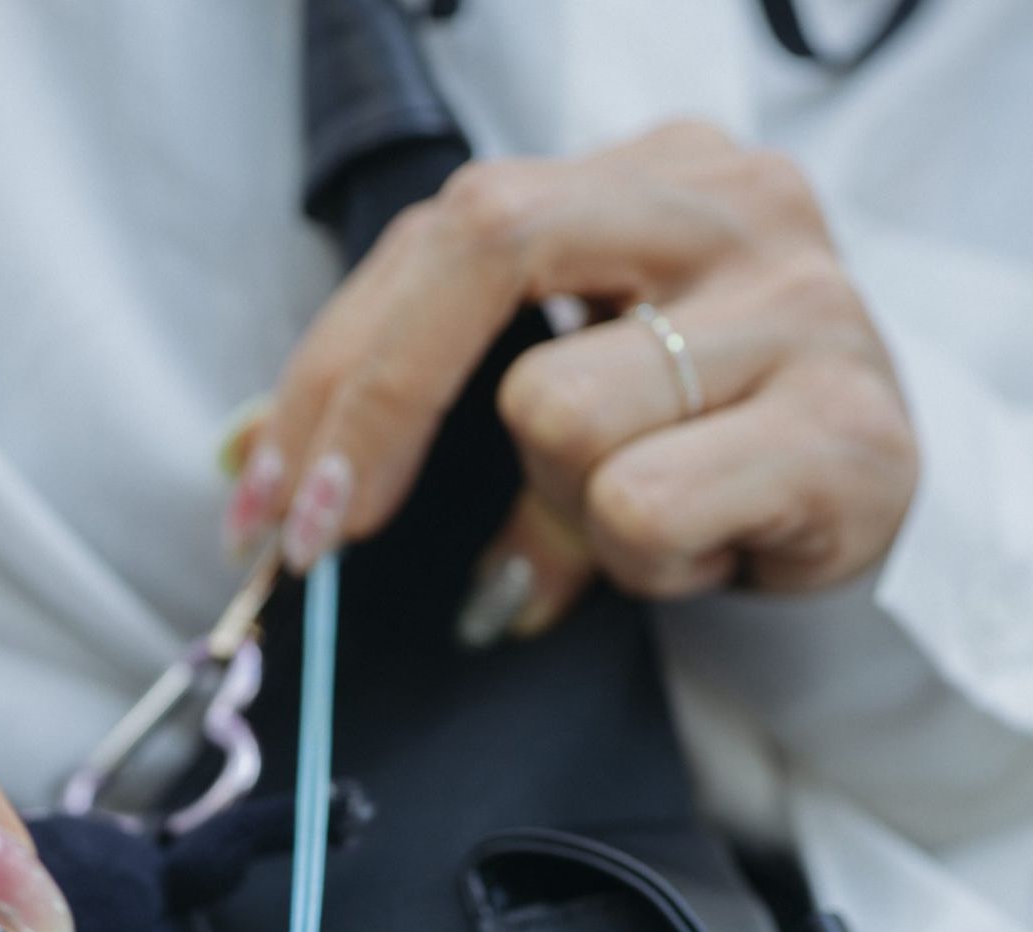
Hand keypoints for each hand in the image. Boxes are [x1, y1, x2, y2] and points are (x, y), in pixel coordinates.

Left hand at [226, 123, 917, 640]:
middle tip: (320, 539)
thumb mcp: (569, 387)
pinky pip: (643, 507)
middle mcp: (728, 206)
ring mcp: (798, 306)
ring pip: (558, 415)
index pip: (444, 230)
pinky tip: (702, 550)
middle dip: (374, 412)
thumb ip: (434, 392)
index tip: (260, 493)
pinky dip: (641, 564)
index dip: (330, 368)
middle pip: (483, 251)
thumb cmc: (701, 446)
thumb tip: (251, 457)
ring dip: (561, 516)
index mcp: (649, 172)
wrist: (875, 511)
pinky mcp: (844, 428)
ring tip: (641, 523)